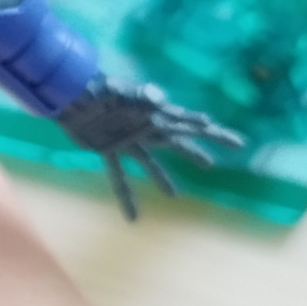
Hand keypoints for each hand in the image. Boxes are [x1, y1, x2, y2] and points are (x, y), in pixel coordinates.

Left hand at [57, 75, 242, 219]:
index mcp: (154, 115)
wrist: (69, 93)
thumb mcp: (121, 89)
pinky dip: (126, 196)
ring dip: (162, 179)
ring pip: (150, 163)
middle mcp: (144, 129)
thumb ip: (141, 95)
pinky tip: (133, 218)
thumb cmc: (97, 87)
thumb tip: (161, 99)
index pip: (190, 124)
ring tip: (174, 195)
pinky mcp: (107, 149)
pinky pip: (118, 176)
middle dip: (196, 151)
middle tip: (212, 164)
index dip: (213, 133)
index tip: (237, 142)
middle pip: (176, 142)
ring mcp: (126, 140)